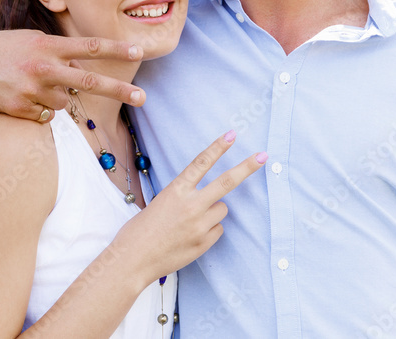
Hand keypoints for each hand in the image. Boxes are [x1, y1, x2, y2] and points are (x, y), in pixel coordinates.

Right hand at [0, 30, 145, 119]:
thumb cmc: (2, 49)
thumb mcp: (31, 39)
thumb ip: (59, 50)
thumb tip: (86, 64)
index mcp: (48, 45)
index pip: (90, 46)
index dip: (117, 48)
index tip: (139, 50)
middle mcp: (43, 67)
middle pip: (90, 81)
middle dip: (119, 91)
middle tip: (143, 99)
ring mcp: (31, 89)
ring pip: (64, 103)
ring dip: (56, 99)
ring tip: (32, 86)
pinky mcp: (19, 108)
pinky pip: (45, 116)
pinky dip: (39, 111)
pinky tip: (21, 98)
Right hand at [113, 131, 265, 282]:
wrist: (132, 261)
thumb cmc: (139, 231)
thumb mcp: (159, 203)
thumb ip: (183, 197)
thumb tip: (204, 198)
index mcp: (176, 191)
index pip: (201, 163)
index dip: (218, 147)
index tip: (232, 135)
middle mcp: (191, 205)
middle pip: (227, 182)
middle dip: (247, 167)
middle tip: (263, 156)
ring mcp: (199, 225)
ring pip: (222, 209)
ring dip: (213, 211)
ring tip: (191, 222)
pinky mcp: (204, 243)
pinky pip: (218, 230)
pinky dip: (209, 231)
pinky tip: (191, 237)